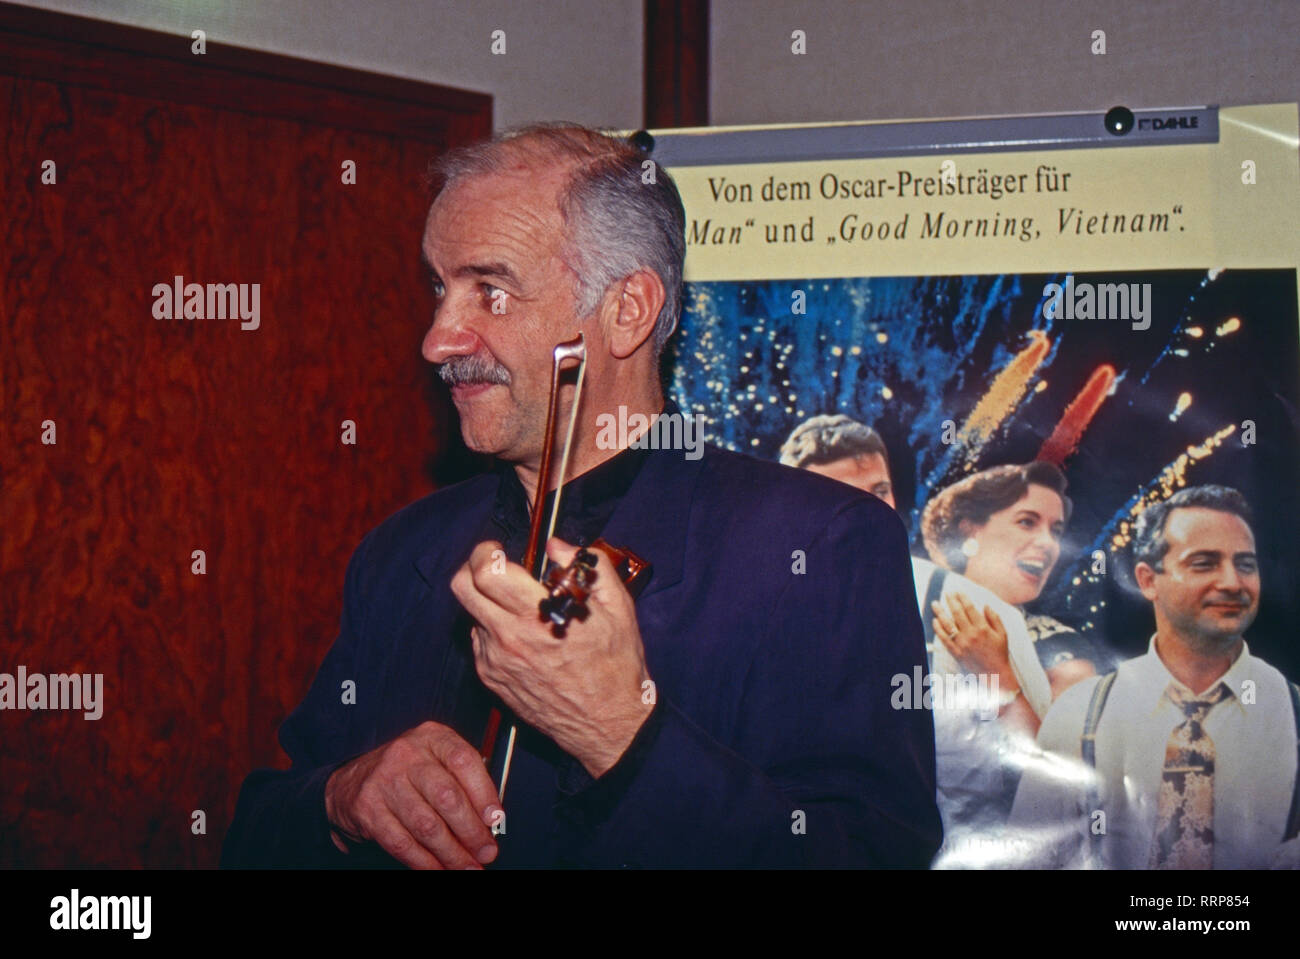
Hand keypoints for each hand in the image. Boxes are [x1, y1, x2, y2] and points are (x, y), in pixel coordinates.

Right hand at [324, 721, 501, 869]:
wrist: (353, 781)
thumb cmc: (408, 772)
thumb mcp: (436, 761)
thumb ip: (464, 783)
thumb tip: (491, 822)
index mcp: (432, 737)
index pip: (463, 760)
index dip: (484, 793)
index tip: (496, 820)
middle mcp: (407, 754)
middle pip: (446, 796)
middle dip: (471, 831)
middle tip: (487, 852)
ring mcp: (384, 781)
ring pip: (426, 825)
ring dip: (452, 853)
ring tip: (468, 867)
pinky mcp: (368, 809)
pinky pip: (402, 843)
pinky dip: (425, 862)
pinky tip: (439, 869)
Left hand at [451, 537, 653, 777]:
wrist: (608, 723)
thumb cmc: (615, 667)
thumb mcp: (618, 608)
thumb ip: (589, 566)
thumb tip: (557, 546)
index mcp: (538, 616)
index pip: (487, 571)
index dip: (487, 551)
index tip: (499, 550)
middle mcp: (509, 638)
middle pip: (461, 587)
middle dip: (473, 567)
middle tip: (494, 567)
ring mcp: (495, 661)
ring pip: (469, 613)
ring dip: (486, 601)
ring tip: (516, 607)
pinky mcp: (492, 678)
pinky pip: (479, 641)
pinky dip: (493, 629)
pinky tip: (521, 636)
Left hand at [930, 592, 1017, 690]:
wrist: (995, 674)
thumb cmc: (1000, 653)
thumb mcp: (1003, 634)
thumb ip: (994, 618)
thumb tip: (985, 605)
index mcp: (983, 628)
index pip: (970, 608)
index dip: (963, 598)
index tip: (958, 592)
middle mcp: (971, 634)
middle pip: (957, 613)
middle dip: (951, 601)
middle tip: (946, 593)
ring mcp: (962, 644)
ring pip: (948, 624)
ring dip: (940, 612)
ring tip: (935, 603)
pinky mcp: (956, 653)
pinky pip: (944, 639)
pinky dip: (938, 629)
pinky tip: (935, 621)